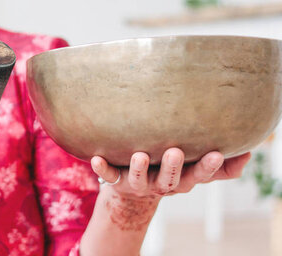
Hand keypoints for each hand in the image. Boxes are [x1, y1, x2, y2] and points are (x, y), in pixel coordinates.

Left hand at [90, 148, 250, 198]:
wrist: (132, 190)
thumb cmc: (168, 171)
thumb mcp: (193, 170)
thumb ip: (220, 166)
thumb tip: (248, 152)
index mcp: (180, 180)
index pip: (197, 176)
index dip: (206, 167)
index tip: (215, 153)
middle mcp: (159, 184)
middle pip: (168, 180)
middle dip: (173, 167)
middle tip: (175, 151)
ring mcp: (136, 183)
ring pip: (138, 178)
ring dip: (139, 168)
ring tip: (140, 155)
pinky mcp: (115, 180)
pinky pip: (107, 175)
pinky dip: (101, 168)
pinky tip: (94, 158)